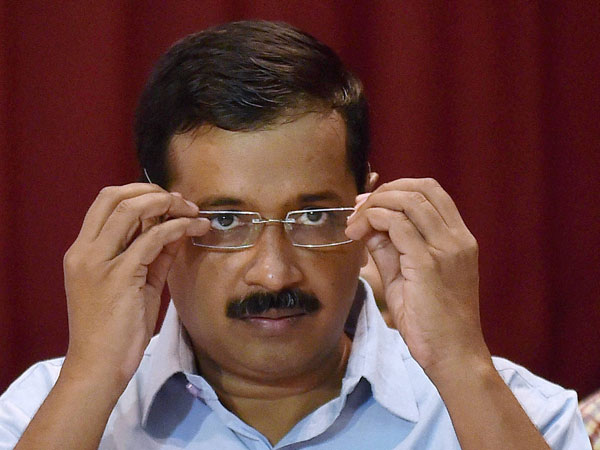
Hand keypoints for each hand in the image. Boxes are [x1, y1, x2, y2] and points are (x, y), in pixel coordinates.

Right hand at [61, 183, 208, 388]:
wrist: (99, 366)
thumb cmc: (115, 330)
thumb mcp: (134, 285)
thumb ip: (151, 256)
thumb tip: (176, 229)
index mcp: (82, 251)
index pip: (106, 202)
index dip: (139, 193)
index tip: (168, 200)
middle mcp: (84, 251)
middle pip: (115, 196)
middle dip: (153, 192)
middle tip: (183, 202)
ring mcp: (98, 262)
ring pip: (132, 210)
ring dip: (169, 205)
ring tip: (194, 212)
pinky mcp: (119, 276)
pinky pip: (153, 239)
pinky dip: (177, 228)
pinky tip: (195, 229)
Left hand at [345, 178, 489, 377]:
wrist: (454, 357)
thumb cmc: (433, 322)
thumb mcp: (408, 277)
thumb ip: (391, 249)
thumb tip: (369, 226)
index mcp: (459, 238)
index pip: (430, 191)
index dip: (396, 189)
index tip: (368, 204)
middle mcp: (457, 238)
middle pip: (420, 188)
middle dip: (382, 192)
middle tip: (357, 209)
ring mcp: (446, 249)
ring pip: (407, 201)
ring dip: (374, 205)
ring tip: (354, 224)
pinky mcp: (428, 264)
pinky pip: (397, 224)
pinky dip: (373, 220)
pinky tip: (357, 234)